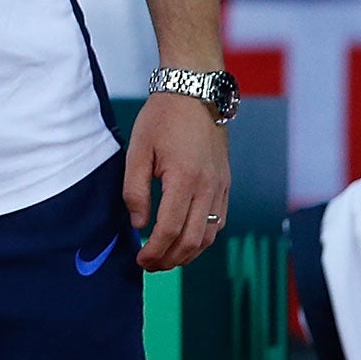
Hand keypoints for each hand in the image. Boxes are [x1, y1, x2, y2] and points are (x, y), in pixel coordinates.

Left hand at [124, 91, 230, 270]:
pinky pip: (218, 222)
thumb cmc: (162, 118)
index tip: (140, 259)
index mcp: (184, 179)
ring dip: (188, 254)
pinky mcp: (225, 185)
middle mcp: (208, 189)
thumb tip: (138, 223)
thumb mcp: (138, 149)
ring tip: (166, 258)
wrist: (195, 94)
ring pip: (209, 236)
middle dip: (170, 259)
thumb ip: (135, 189)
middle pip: (192, 241)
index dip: (155, 250)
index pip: (170, 229)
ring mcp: (221, 188)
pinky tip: (185, 240)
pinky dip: (202, 239)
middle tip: (150, 265)